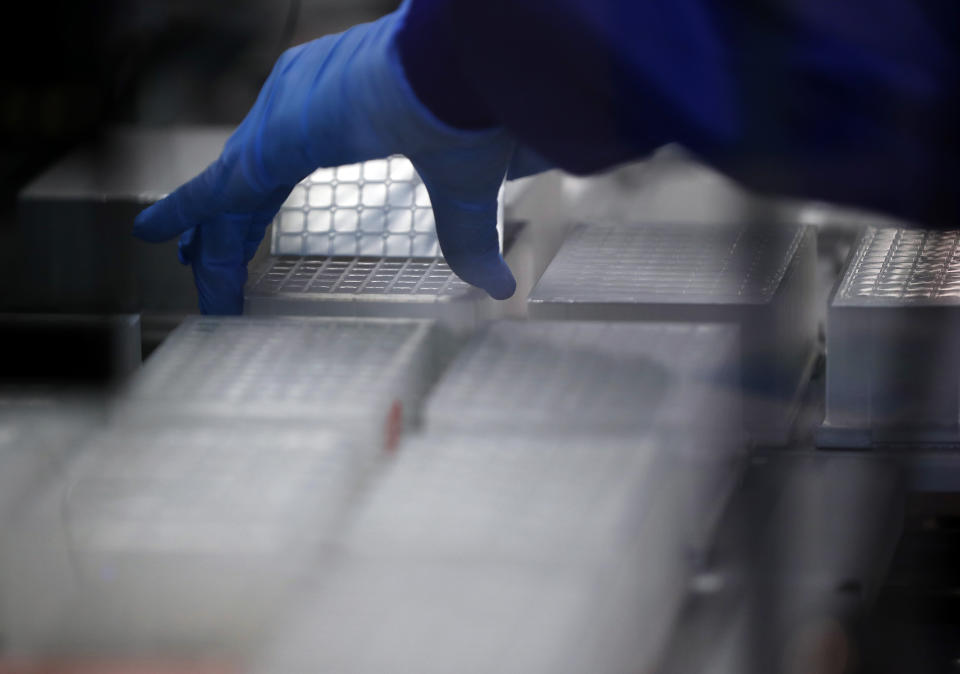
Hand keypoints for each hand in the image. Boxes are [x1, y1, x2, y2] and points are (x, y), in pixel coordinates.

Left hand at [133, 3, 522, 313]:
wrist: (463, 63)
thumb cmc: (471, 107)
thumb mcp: (460, 189)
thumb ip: (464, 238)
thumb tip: (499, 286)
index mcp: (337, 112)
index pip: (279, 173)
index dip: (258, 210)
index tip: (239, 236)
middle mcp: (297, 107)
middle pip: (247, 185)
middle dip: (227, 229)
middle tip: (204, 263)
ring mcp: (280, 118)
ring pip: (229, 193)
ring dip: (210, 238)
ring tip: (190, 269)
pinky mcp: (274, 139)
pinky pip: (216, 187)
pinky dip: (183, 212)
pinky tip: (154, 235)